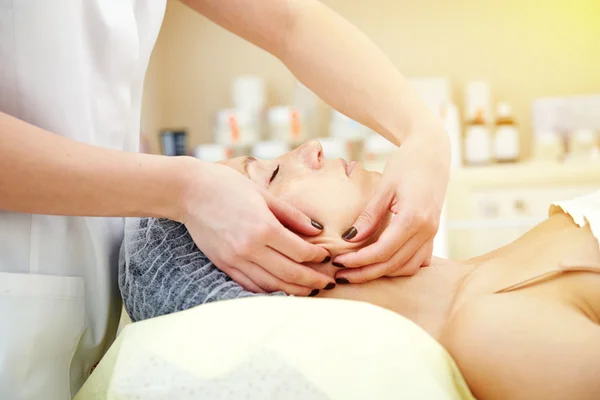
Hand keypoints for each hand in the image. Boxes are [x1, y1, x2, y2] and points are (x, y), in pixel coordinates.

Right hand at [181, 160, 333, 294]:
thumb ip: (292, 215)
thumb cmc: (228, 186)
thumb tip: (316, 230)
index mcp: (263, 227)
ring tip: (309, 291)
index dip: (317, 257)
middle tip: (326, 283)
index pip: (300, 252)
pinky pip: (250, 286)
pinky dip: (269, 291)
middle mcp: (250, 248)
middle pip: (289, 274)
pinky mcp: (223, 265)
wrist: (189, 191)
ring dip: (293, 291)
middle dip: (311, 281)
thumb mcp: (264, 194)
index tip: (327, 257)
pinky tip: (281, 291)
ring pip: (271, 285)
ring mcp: (235, 259)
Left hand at [333, 127, 449, 282]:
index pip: (382, 251)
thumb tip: (349, 239)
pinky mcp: (433, 233)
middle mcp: (427, 230)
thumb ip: (369, 217)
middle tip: (341, 275)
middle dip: (365, 273)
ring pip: (407, 267)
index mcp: (414, 218)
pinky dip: (399, 267)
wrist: (432, 152)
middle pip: (393, 264)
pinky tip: (381, 264)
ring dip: (382, 273)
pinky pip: (418, 260)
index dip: (358, 261)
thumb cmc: (406, 164)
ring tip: (357, 272)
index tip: (338, 263)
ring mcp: (433, 233)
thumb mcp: (383, 187)